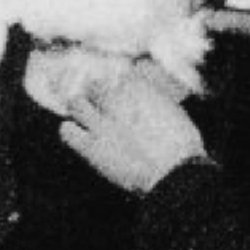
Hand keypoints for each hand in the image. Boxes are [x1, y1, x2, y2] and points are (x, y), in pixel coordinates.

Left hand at [59, 62, 209, 193]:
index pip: (118, 75)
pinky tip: (80, 139)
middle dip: (97, 97)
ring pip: (75, 104)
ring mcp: (100, 122)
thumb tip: (146, 105)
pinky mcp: (90, 146)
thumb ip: (153, 102)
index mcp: (139, 87)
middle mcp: (116, 99)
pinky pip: (66, 131)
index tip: (122, 96)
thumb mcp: (172, 112)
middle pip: (94, 86)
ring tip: (89, 123)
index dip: (118, 87)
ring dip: (81, 112)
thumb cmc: (182, 148)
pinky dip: (71, 133)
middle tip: (103, 111)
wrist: (174, 174)